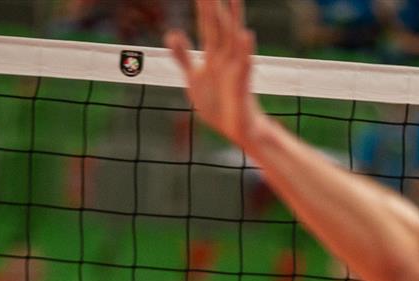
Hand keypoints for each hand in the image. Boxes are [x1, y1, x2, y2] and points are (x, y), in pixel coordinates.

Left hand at [166, 0, 262, 147]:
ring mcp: (234, 69)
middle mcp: (225, 58)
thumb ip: (183, 56)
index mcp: (213, 56)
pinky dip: (245, 49)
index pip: (208, 26)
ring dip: (235, 19)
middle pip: (219, 27)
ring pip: (234, 39)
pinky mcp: (241, 84)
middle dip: (215, 6)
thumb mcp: (193, 78)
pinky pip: (244, 64)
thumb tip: (172, 33)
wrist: (236, 129)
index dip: (204, 8)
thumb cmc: (218, 105)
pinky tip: (246, 34)